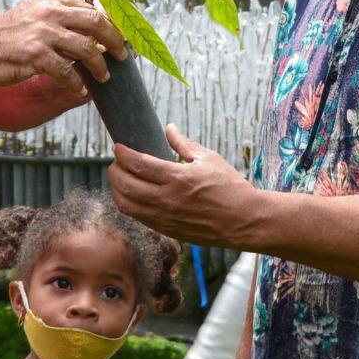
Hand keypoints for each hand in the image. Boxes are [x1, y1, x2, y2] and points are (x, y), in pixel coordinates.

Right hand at [0, 0, 125, 94]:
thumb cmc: (8, 36)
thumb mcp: (34, 14)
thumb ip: (62, 16)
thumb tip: (97, 27)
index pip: (92, 6)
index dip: (112, 22)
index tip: (123, 36)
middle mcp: (49, 10)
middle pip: (97, 22)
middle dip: (115, 41)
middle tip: (121, 55)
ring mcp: (42, 32)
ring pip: (87, 48)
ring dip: (99, 66)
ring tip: (103, 76)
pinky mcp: (35, 54)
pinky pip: (68, 71)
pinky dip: (77, 83)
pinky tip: (80, 89)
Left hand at [109, 125, 254, 245]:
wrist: (244, 221)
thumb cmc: (230, 187)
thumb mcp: (209, 158)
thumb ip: (184, 144)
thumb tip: (169, 128)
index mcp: (177, 178)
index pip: (138, 164)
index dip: (123, 154)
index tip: (118, 147)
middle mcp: (167, 200)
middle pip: (125, 185)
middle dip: (115, 170)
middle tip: (117, 161)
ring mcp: (165, 218)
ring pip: (126, 205)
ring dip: (117, 189)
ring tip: (120, 178)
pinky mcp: (167, 231)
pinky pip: (138, 218)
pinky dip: (129, 205)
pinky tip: (133, 195)